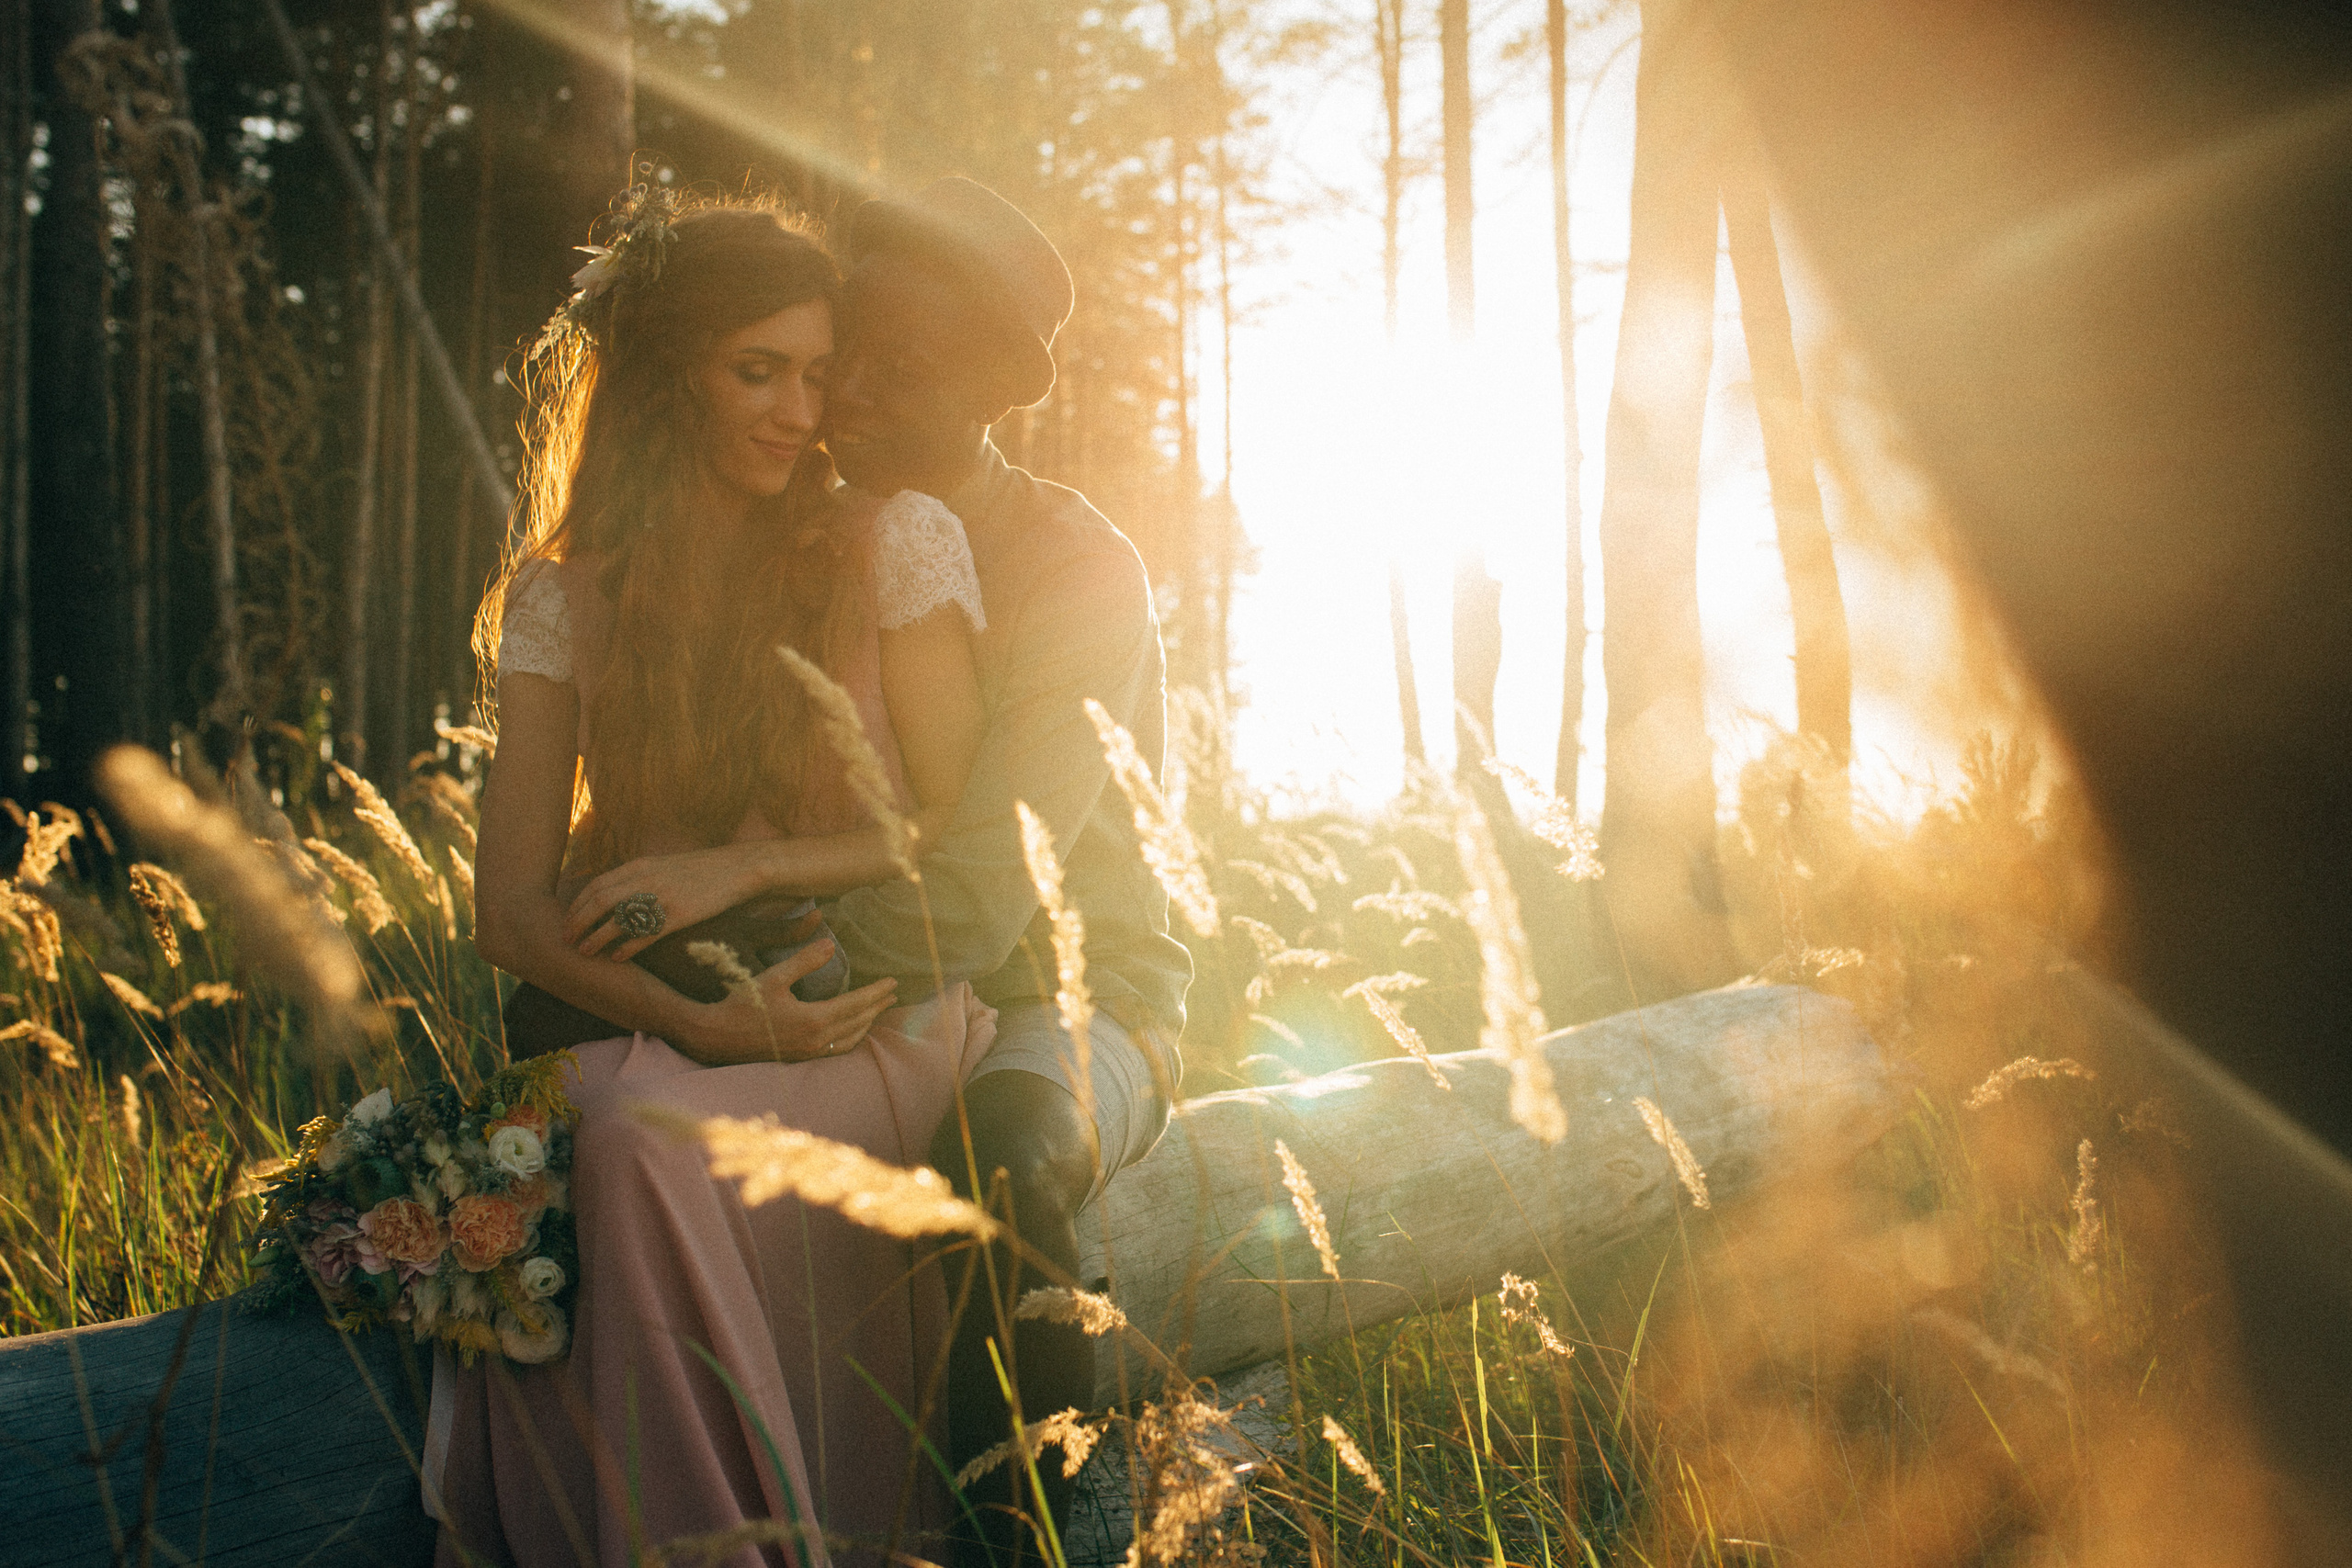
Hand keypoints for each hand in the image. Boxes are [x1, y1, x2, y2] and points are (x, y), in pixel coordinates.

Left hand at [565, 846, 758, 962]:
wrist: (738, 868)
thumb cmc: (702, 869)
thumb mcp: (664, 864)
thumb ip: (640, 876)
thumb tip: (617, 894)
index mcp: (640, 865)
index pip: (596, 885)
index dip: (577, 905)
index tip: (567, 921)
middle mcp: (646, 879)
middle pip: (598, 902)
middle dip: (577, 922)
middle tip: (566, 940)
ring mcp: (661, 897)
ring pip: (616, 920)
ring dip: (595, 938)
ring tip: (584, 952)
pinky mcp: (678, 915)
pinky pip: (644, 934)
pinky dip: (626, 947)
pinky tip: (617, 958)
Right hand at [675, 937, 898, 1065]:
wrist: (715, 1037)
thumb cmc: (742, 1004)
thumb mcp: (773, 977)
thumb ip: (804, 960)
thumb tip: (831, 944)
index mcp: (813, 1020)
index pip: (855, 1004)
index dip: (876, 992)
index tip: (893, 982)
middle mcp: (815, 1040)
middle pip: (857, 1022)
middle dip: (877, 1007)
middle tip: (894, 994)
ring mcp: (807, 1052)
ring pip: (849, 1039)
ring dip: (866, 1023)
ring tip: (878, 1010)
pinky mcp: (798, 1058)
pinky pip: (836, 1049)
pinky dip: (851, 1038)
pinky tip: (851, 1031)